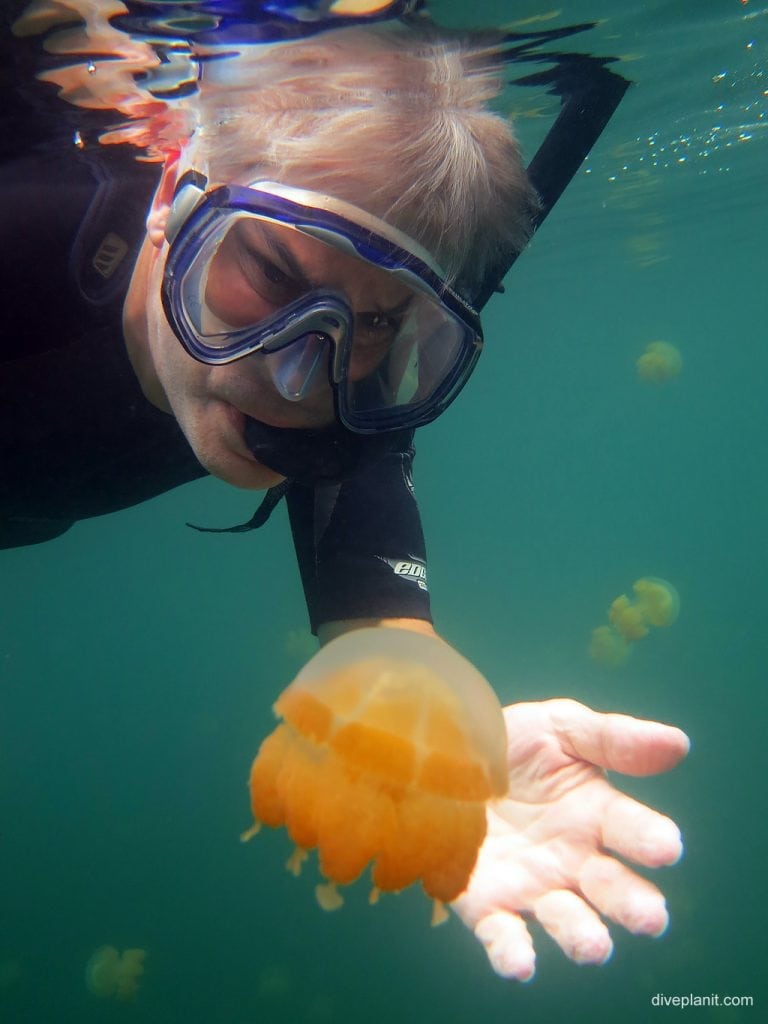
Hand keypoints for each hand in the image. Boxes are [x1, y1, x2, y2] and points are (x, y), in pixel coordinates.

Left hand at [451, 698, 688, 980]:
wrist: (444, 758)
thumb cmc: (514, 744)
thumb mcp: (560, 728)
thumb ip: (613, 738)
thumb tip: (679, 743)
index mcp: (598, 815)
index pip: (633, 830)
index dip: (649, 838)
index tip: (665, 847)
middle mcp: (575, 860)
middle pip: (613, 891)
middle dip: (633, 905)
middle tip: (649, 917)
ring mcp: (533, 885)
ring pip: (567, 920)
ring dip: (582, 936)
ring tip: (595, 946)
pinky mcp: (488, 904)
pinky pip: (503, 934)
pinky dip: (512, 953)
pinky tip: (519, 965)